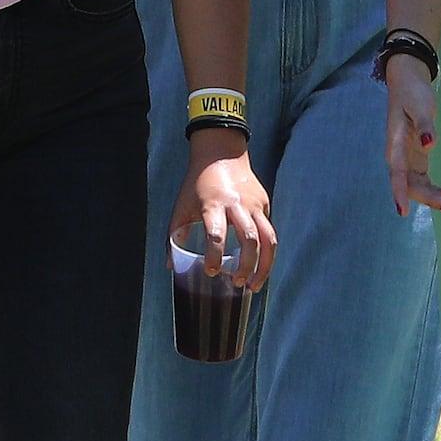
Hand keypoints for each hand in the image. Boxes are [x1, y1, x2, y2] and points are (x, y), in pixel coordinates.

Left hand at [177, 151, 278, 284]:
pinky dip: (267, 253)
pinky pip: (270, 233)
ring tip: (254, 285)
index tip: (211, 272)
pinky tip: (260, 267)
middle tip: (237, 284)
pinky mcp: (265, 205)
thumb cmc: (197, 185)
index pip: (216, 234)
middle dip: (245, 266)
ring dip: (264, 266)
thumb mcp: (182, 206)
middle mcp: (237, 205)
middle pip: (249, 240)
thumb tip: (170, 265)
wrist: (220, 154)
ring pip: (267, 239)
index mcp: (212, 204)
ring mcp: (254, 205)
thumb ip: (175, 235)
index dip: (214, 256)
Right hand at [386, 57, 440, 213]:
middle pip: (411, 185)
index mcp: (396, 144)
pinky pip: (425, 181)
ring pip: (419, 186)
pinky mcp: (416, 158)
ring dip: (437, 197)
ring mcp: (407, 158)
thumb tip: (430, 146)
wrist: (407, 83)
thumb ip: (425, 126)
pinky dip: (438, 189)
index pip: (396, 173)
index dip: (399, 193)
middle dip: (431, 199)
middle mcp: (399, 155)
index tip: (403, 213)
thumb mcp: (420, 105)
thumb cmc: (412, 93)